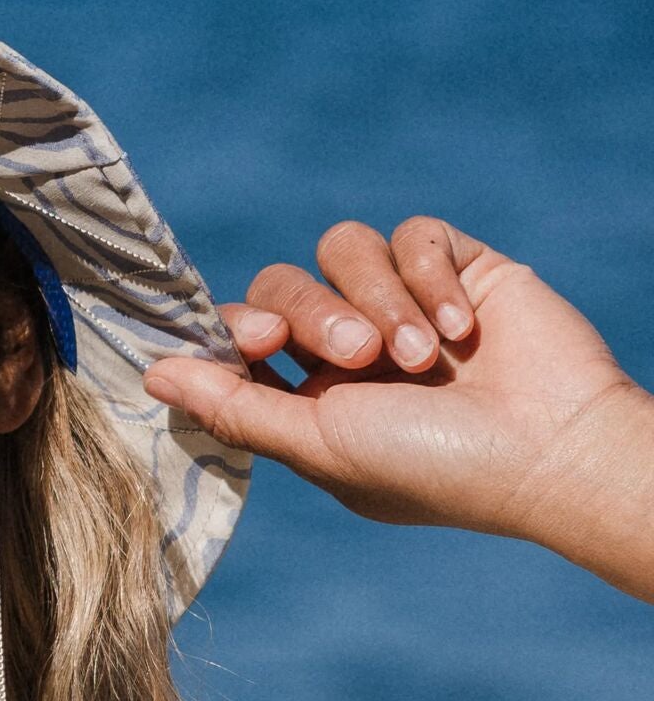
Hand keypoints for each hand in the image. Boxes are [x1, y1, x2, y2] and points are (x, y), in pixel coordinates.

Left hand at [144, 217, 645, 552]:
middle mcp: (349, 345)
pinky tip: (464, 328)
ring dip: (379, 299)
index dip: (236, 328)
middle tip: (360, 356)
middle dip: (313, 315)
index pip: (241, 334)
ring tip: (423, 356)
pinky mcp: (458, 267)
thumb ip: (233, 405)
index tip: (258, 345)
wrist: (551, 449)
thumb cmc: (433, 466)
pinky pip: (412, 233)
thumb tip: (150, 372)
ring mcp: (404, 302)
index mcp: (309, 395)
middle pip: (282, 283)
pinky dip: (431, 277)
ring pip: (342, 248)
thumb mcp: (319, 444)